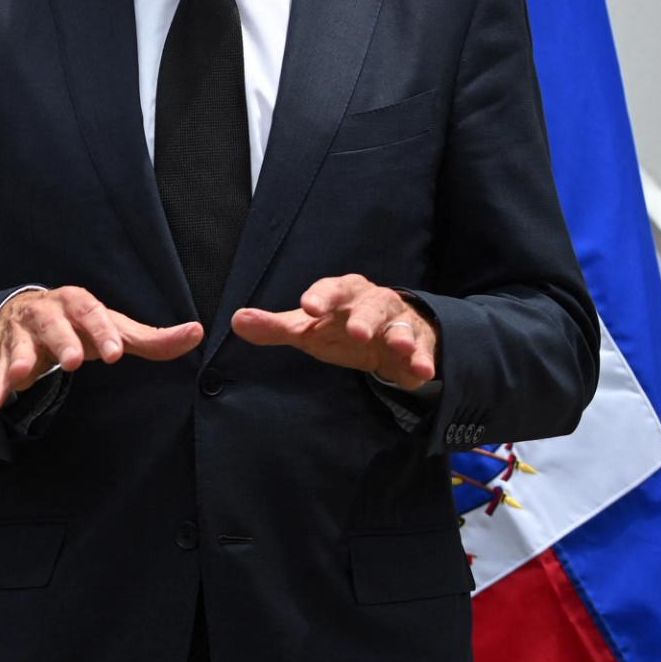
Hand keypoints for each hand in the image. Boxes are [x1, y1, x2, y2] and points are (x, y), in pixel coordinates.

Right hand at [0, 286, 203, 411]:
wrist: (25, 315)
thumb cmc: (79, 326)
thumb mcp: (112, 329)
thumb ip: (151, 338)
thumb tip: (197, 333)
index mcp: (77, 303)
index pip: (91, 312)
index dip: (103, 331)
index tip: (115, 352)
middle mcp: (47, 313)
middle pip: (54, 324)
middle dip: (62, 341)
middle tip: (73, 361)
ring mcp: (23, 333)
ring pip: (22, 343)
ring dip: (23, 358)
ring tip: (24, 374)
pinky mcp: (4, 354)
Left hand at [230, 274, 438, 389]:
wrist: (386, 337)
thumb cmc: (339, 327)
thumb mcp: (307, 328)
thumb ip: (275, 327)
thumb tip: (236, 321)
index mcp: (342, 292)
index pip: (329, 289)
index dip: (319, 297)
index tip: (308, 308)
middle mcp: (373, 301)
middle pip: (370, 305)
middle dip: (364, 318)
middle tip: (357, 332)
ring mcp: (399, 321)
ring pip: (401, 325)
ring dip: (401, 335)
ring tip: (401, 347)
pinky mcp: (420, 344)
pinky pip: (424, 349)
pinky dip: (424, 359)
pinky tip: (423, 372)